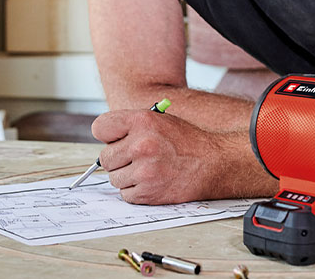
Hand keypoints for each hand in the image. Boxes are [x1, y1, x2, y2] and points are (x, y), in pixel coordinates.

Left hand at [91, 109, 237, 204]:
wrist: (214, 163)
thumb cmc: (186, 141)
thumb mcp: (159, 120)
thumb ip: (131, 127)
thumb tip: (106, 141)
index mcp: (141, 120)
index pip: (100, 127)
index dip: (108, 136)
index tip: (115, 140)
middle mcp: (141, 144)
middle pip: (105, 157)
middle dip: (118, 159)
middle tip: (136, 158)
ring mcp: (144, 170)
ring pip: (114, 178)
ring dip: (127, 177)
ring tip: (148, 169)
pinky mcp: (148, 192)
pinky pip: (126, 194)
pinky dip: (135, 191)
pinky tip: (152, 181)